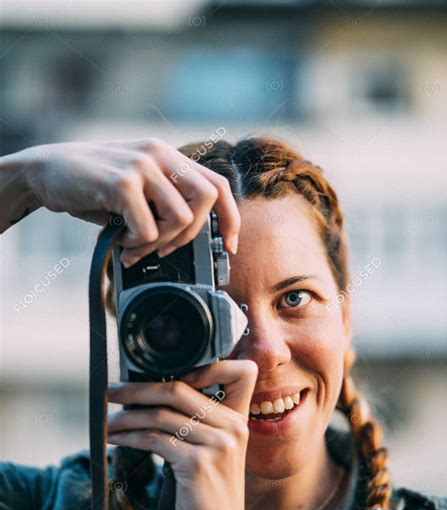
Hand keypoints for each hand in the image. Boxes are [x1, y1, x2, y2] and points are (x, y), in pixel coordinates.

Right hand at [2, 138, 239, 264]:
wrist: (45, 170)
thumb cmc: (91, 184)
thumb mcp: (135, 186)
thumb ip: (161, 200)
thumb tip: (186, 238)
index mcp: (166, 156)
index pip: (216, 184)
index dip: (230, 218)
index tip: (229, 245)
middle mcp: (159, 154)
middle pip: (206, 200)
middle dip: (190, 235)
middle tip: (165, 248)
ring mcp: (141, 165)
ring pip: (181, 218)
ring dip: (160, 243)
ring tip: (135, 245)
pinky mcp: (122, 181)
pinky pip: (149, 227)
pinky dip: (138, 244)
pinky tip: (121, 242)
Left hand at [106, 360, 257, 509]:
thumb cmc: (210, 497)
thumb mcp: (213, 454)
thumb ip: (197, 425)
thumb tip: (152, 399)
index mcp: (239, 420)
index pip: (237, 371)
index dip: (203, 365)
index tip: (164, 375)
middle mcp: (232, 427)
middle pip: (178, 390)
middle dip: (138, 388)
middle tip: (111, 391)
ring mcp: (217, 445)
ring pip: (161, 415)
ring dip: (126, 417)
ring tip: (106, 421)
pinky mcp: (197, 463)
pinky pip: (153, 440)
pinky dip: (128, 437)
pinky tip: (113, 439)